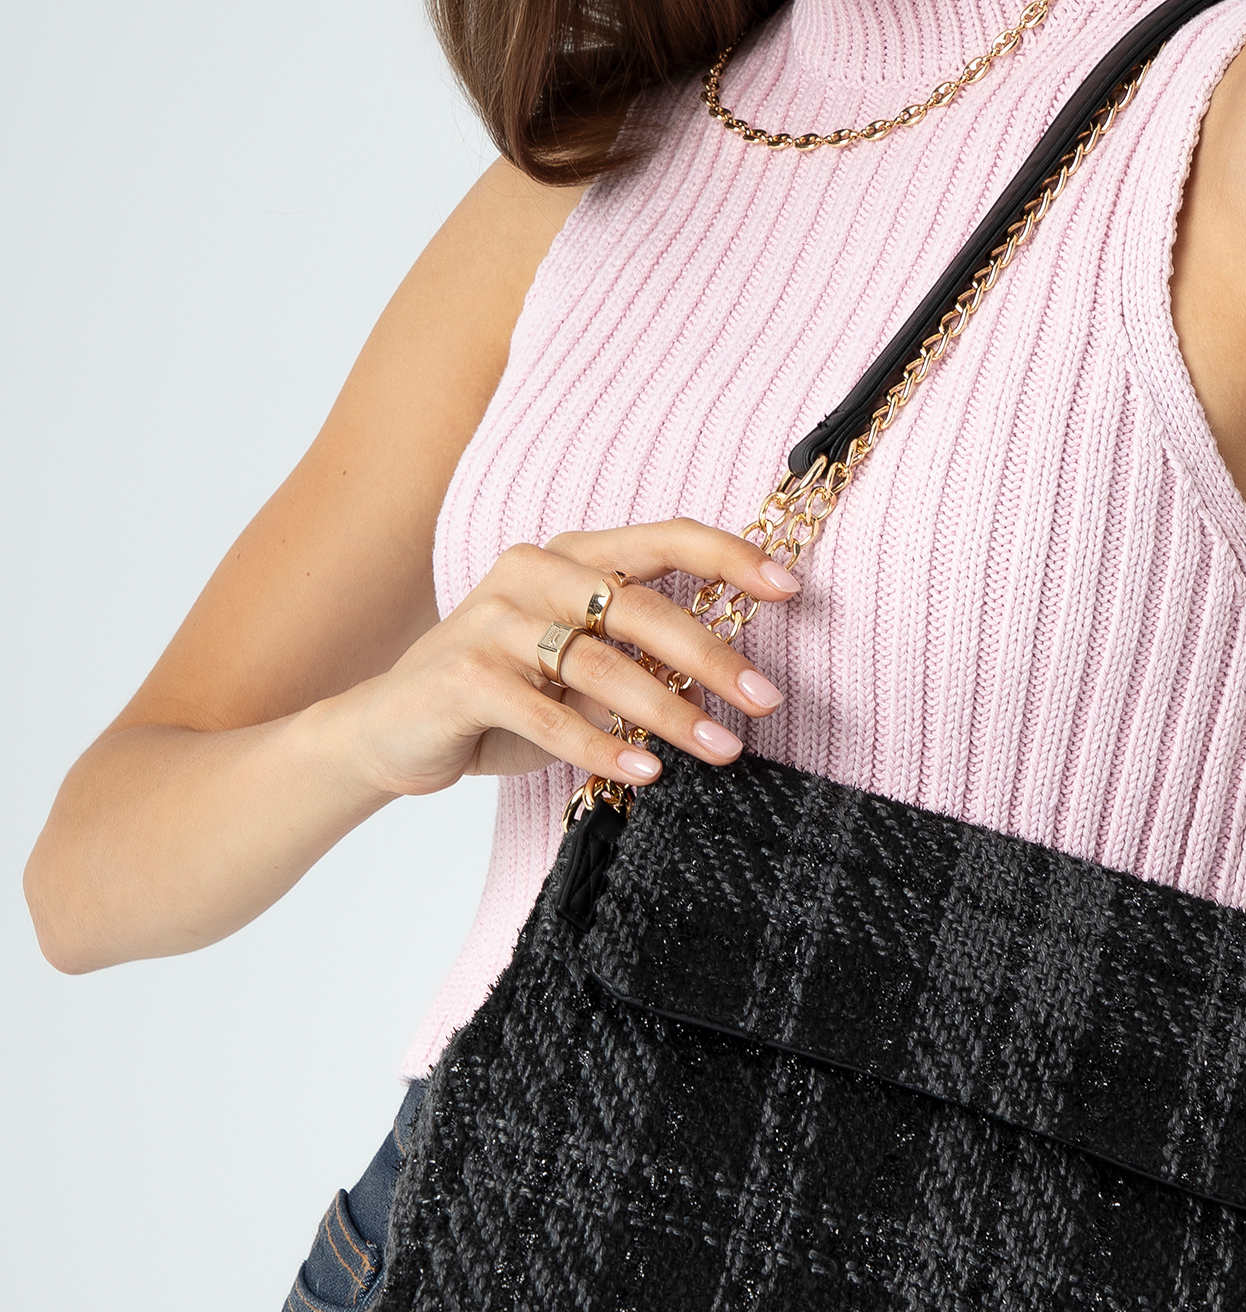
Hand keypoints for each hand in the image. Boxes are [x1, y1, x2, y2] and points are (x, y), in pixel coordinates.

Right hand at [344, 521, 799, 802]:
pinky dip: (601, 745)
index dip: (729, 557)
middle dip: (714, 655)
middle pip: (641, 607)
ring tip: (722, 750)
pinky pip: (548, 714)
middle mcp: (532, 574)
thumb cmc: (502, 701)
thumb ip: (640, 662)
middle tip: (767, 701)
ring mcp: (493, 622)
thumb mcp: (578, 673)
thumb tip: (733, 682)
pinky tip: (646, 772)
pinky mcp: (464, 677)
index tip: (791, 589)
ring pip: (601, 663)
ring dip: (670, 711)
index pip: (663, 539)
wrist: (389, 734)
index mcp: (570, 558)